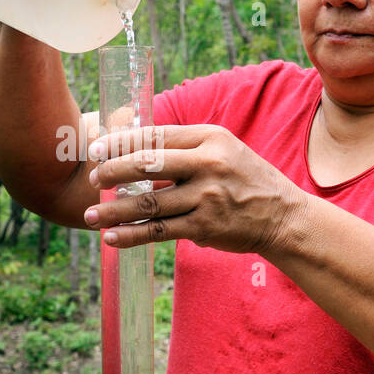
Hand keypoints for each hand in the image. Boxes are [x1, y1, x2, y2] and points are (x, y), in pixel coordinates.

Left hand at [81, 124, 308, 255]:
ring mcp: (206, 197)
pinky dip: (132, 235)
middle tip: (91, 178)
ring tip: (90, 216)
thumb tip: (133, 147)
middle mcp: (208, 164)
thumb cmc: (244, 179)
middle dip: (112, 171)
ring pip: (149, 202)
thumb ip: (184, 146)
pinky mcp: (204, 227)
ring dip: (114, 211)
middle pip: (148, 164)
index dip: (122, 142)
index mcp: (209, 138)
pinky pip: (159, 230)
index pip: (156, 136)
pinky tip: (112, 238)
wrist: (282, 216)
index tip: (96, 148)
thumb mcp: (222, 149)